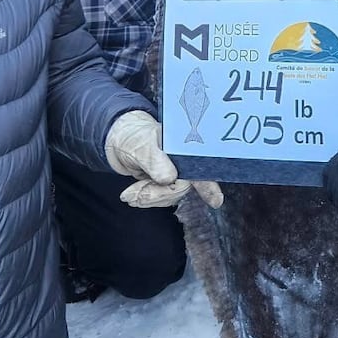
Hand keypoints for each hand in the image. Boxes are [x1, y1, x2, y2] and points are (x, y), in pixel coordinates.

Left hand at [104, 110, 222, 210]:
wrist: (121, 144)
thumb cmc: (135, 137)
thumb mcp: (142, 145)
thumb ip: (155, 160)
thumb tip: (169, 178)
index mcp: (185, 148)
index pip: (200, 167)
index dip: (209, 185)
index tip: (215, 201)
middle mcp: (185, 162)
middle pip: (183, 187)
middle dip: (159, 194)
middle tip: (136, 195)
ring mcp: (178, 175)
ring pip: (172, 196)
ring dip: (149, 198)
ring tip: (129, 194)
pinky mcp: (167, 186)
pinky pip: (162, 200)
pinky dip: (146, 200)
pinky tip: (133, 195)